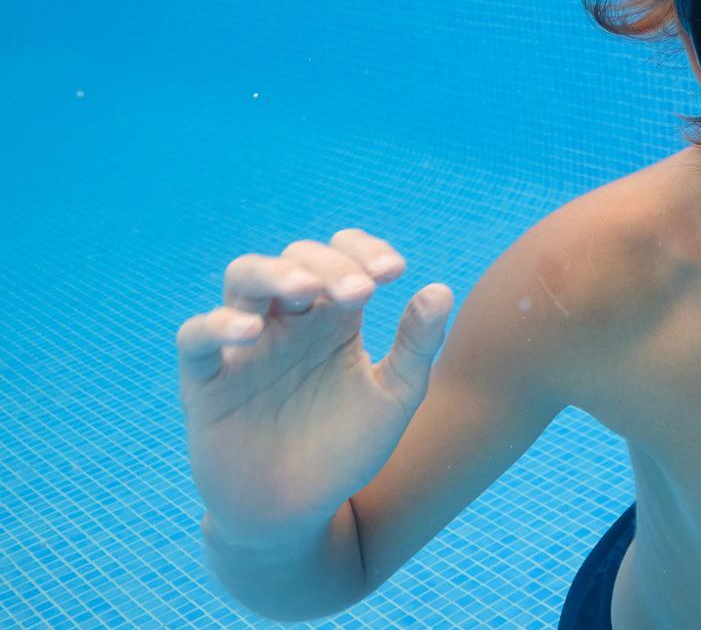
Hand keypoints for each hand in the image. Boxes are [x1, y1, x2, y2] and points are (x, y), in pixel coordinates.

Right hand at [176, 228, 452, 547]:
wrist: (297, 513)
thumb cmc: (346, 450)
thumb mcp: (395, 398)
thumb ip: (417, 345)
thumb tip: (440, 288)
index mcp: (334, 319)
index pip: (343, 257)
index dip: (365, 250)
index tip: (395, 272)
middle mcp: (289, 322)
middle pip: (297, 260)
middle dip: (330, 266)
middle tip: (361, 294)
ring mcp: (245, 346)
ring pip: (244, 278)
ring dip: (274, 274)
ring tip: (305, 290)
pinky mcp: (205, 380)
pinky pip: (196, 336)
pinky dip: (217, 325)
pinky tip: (251, 332)